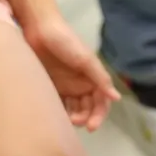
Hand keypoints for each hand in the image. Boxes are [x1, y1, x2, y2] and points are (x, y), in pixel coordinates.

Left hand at [23, 14, 119, 130]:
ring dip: (73, 117)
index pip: (101, 101)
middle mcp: (80, 84)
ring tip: (65, 120)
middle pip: (88, 108)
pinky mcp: (50, 86)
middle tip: (75, 122)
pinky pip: (58, 104)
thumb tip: (116, 98)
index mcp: (92, 77)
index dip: (99, 115)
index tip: (91, 127)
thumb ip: (100, 77)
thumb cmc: (65, 41)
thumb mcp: (85, 59)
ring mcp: (65, 86)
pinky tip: (54, 118)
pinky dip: (59, 112)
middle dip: (85, 117)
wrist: (38, 28)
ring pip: (74, 109)